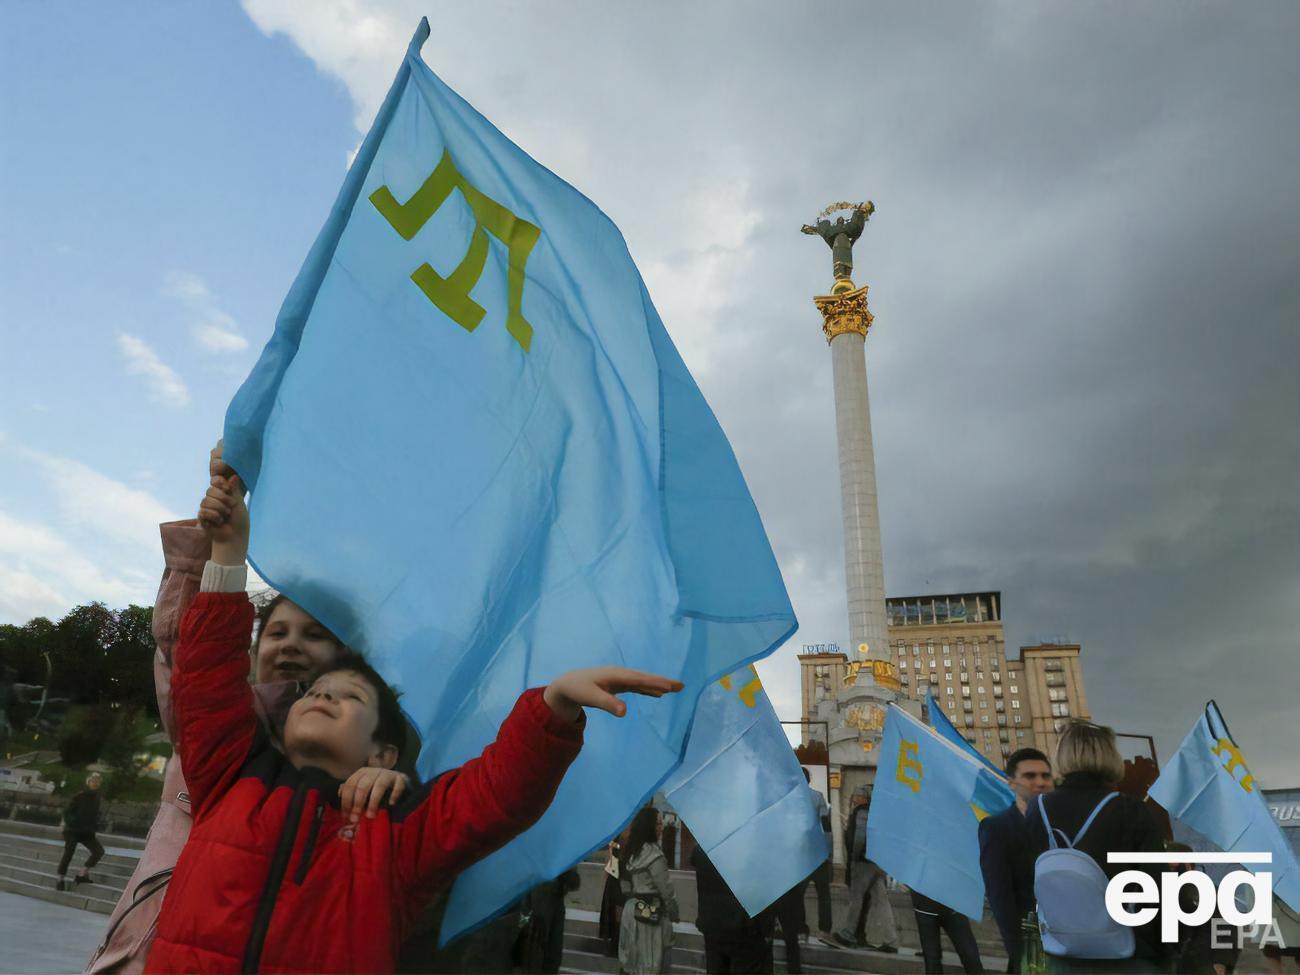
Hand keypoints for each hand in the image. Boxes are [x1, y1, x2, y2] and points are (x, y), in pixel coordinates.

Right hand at [197, 439, 248, 563]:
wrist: (234, 536)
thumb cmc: (239, 521)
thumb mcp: (238, 503)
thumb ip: (234, 490)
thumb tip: (235, 475)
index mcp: (222, 494)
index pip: (215, 481)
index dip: (220, 484)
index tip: (228, 490)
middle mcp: (213, 499)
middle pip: (210, 490)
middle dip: (222, 499)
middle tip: (230, 508)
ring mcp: (206, 508)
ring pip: (205, 501)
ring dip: (219, 510)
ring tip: (225, 517)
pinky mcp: (201, 517)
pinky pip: (202, 511)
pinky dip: (213, 517)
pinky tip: (218, 522)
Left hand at [338, 768, 409, 823]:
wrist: (399, 782)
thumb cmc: (376, 788)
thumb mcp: (363, 788)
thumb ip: (351, 791)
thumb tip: (339, 793)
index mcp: (362, 773)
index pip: (350, 785)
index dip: (346, 801)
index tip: (345, 816)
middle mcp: (374, 771)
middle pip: (363, 786)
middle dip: (357, 803)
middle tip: (355, 819)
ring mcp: (388, 774)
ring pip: (379, 786)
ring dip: (373, 802)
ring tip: (370, 816)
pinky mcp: (401, 778)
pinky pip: (398, 786)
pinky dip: (394, 795)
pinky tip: (391, 804)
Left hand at [543, 667, 683, 722]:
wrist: (567, 684)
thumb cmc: (578, 690)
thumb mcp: (591, 698)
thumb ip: (608, 704)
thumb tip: (625, 712)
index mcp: (615, 675)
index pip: (638, 679)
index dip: (653, 682)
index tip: (669, 687)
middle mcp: (620, 675)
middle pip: (645, 678)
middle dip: (663, 681)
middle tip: (681, 686)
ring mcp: (620, 679)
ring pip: (643, 682)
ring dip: (658, 684)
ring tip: (676, 688)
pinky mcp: (619, 684)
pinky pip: (638, 686)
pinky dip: (649, 689)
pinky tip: (658, 694)